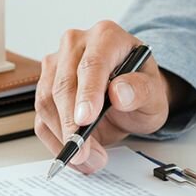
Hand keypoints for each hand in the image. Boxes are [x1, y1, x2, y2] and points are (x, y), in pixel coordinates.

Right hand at [35, 20, 171, 173]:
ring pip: (46, 102)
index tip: (85, 120)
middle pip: (64, 85)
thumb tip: (120, 93)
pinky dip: (55, 140)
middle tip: (85, 153)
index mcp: (106, 37)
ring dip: (63, 136)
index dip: (87, 93)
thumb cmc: (141, 89)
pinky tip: (73, 154)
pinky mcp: (45, 85)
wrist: (131, 95)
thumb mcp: (154, 93)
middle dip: (72, 125)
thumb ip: (141, 91)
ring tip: (87, 158)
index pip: (92, 64)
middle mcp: (76, 44)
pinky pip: (41, 117)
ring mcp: (57, 64)